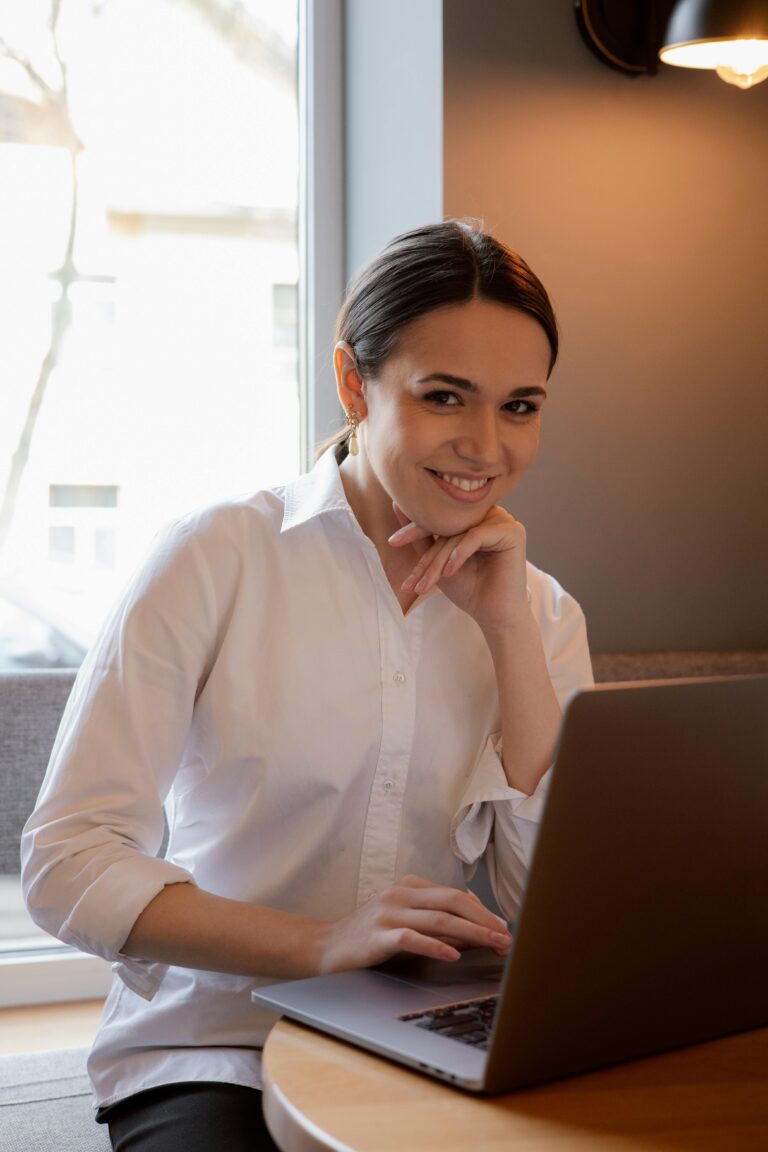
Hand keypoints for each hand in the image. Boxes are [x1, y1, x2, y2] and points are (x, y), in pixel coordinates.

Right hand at [316, 874, 511, 974]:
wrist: (324, 948)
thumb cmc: (368, 939)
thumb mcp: (407, 926)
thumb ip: (439, 927)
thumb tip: (479, 934)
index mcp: (409, 886)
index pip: (455, 894)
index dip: (484, 912)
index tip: (504, 928)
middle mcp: (400, 894)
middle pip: (453, 901)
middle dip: (485, 919)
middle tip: (507, 937)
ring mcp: (388, 913)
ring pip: (439, 918)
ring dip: (472, 933)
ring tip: (493, 945)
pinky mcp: (378, 935)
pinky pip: (411, 938)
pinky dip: (435, 945)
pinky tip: (453, 954)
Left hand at [388, 502, 528, 635]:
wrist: (494, 615)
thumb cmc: (469, 588)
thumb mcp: (437, 561)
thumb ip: (421, 535)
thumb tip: (395, 504)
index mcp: (474, 516)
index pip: (440, 516)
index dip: (415, 529)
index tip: (393, 542)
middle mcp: (489, 513)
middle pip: (448, 525)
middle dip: (427, 554)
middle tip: (411, 575)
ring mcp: (503, 520)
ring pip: (459, 533)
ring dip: (439, 561)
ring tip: (427, 585)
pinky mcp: (513, 532)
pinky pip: (475, 536)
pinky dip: (459, 555)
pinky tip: (449, 573)